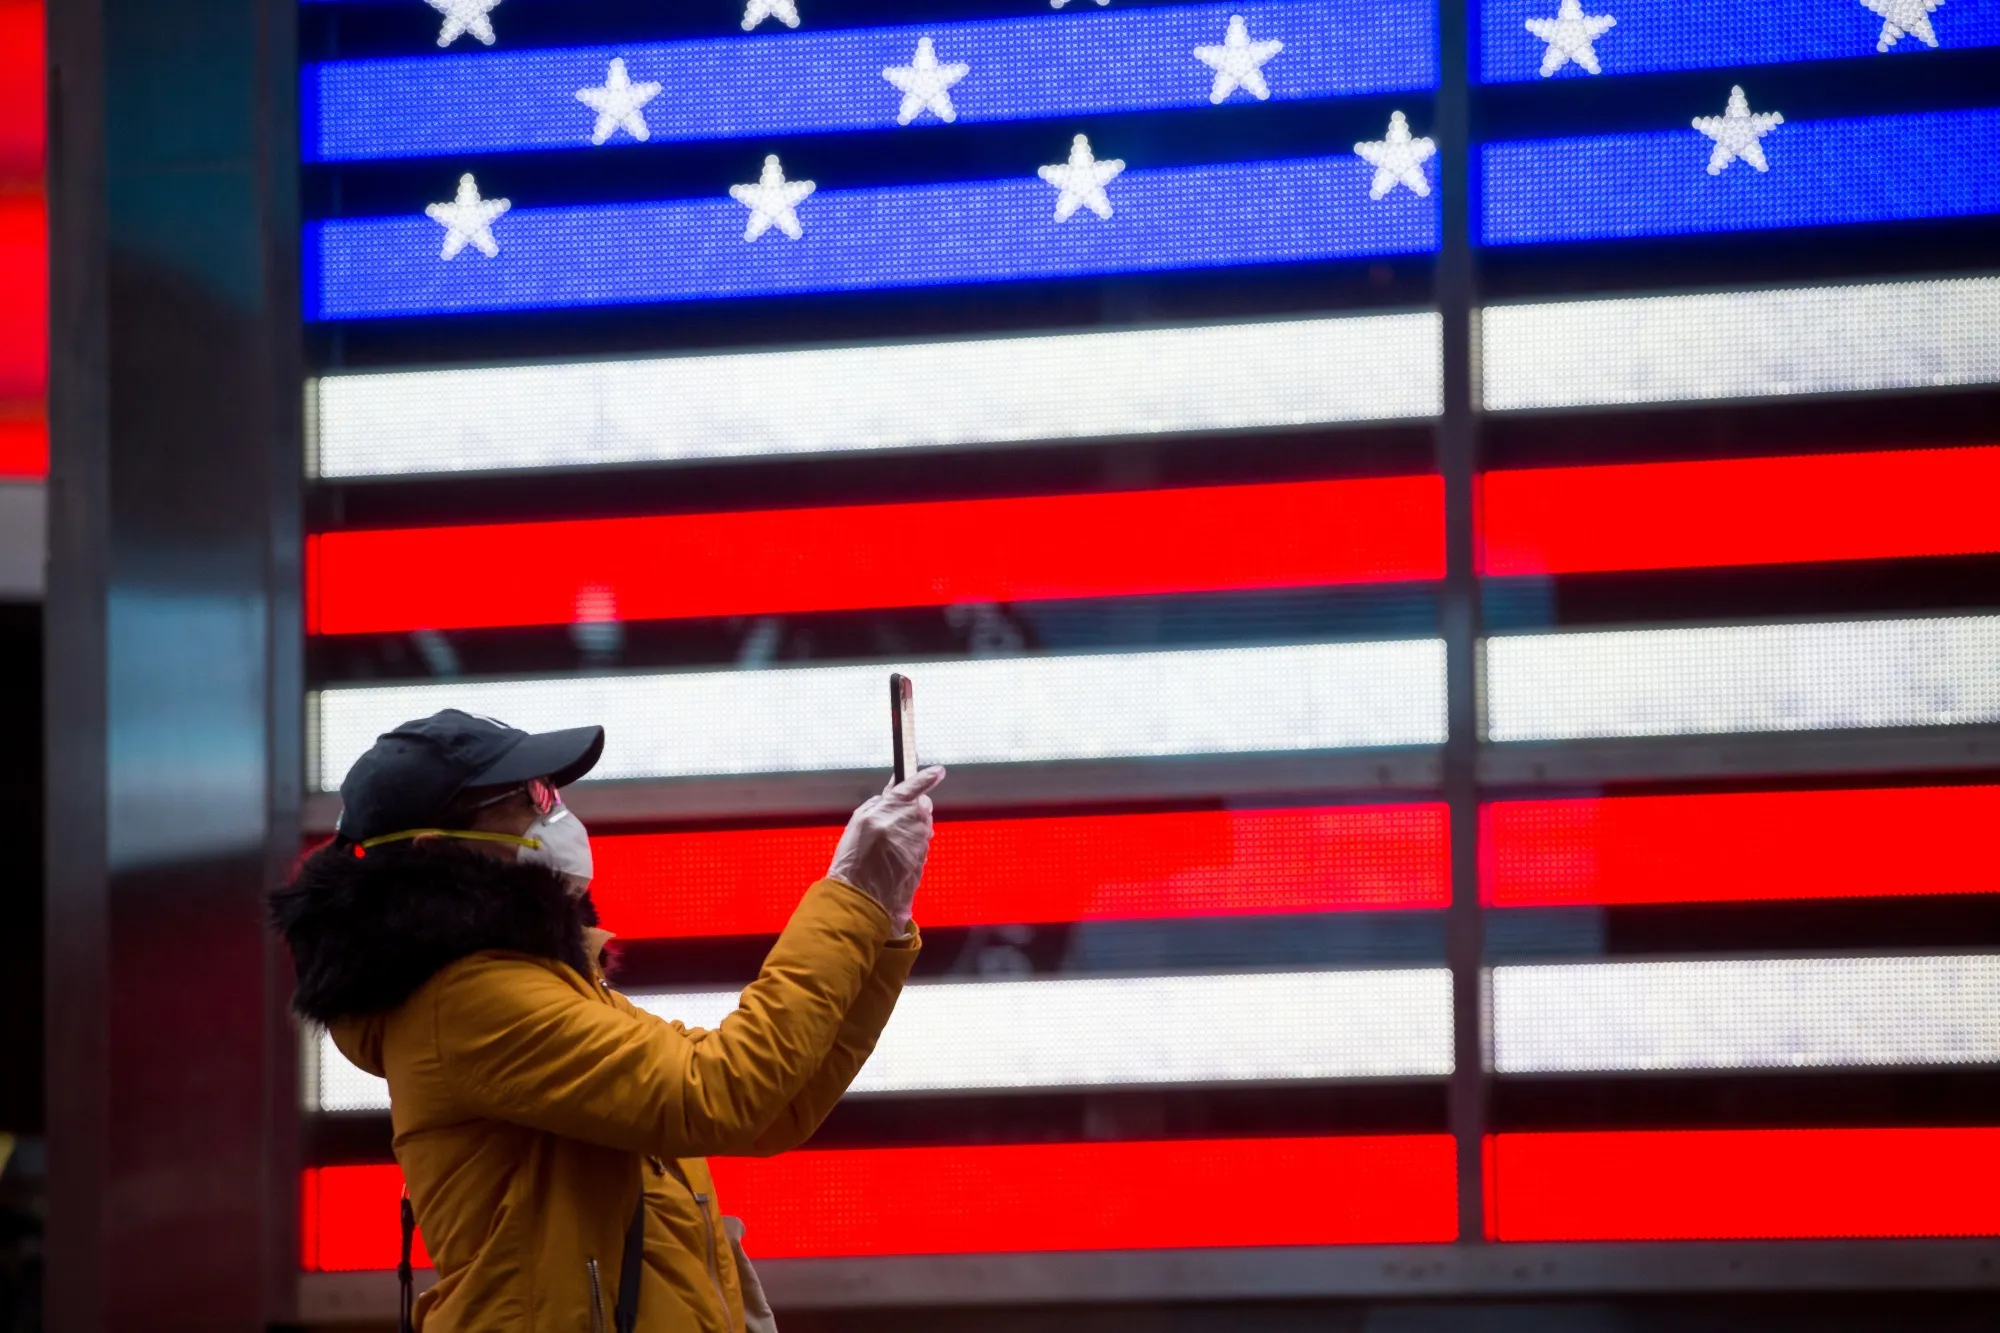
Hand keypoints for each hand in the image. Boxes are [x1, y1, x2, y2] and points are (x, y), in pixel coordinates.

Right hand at [826, 766, 944, 931]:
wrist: (860, 895)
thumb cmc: (853, 860)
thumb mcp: (858, 822)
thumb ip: (879, 805)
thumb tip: (891, 796)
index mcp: (890, 809)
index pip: (913, 786)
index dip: (926, 777)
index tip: (938, 771)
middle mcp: (908, 823)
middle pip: (922, 807)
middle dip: (912, 810)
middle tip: (892, 823)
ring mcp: (919, 842)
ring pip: (923, 827)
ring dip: (911, 831)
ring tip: (888, 847)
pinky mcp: (923, 859)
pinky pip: (921, 846)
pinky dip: (911, 848)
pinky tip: (894, 859)